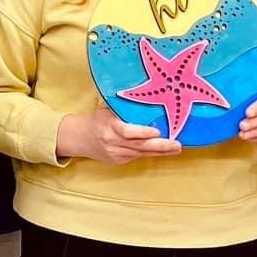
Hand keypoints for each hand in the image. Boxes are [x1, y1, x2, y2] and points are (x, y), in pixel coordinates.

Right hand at [56, 106, 182, 164]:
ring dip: (161, 151)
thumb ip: (122, 108)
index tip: (157, 131)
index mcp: (108, 127)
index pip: (126, 132)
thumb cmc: (96, 120)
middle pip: (139, 146)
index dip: (142, 132)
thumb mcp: (106, 109)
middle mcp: (112, 142)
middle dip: (160, 146)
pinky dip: (152, 153)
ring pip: (141, 153)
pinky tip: (165, 151)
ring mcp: (115, 154)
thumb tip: (145, 96)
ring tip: (176, 148)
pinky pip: (138, 156)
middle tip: (177, 144)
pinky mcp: (118, 161)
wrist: (78, 138)